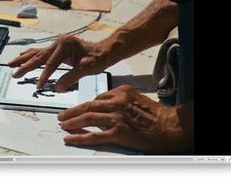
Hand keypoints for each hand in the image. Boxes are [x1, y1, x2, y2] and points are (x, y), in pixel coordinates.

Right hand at [8, 35, 113, 91]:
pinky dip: (30, 55)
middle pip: (39, 56)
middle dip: (25, 66)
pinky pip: (41, 52)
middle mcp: (59, 42)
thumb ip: (72, 77)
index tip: (39, 87)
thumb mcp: (88, 68)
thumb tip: (58, 87)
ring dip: (23, 59)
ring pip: (37, 52)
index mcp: (65, 45)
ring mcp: (57, 44)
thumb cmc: (99, 58)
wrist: (106, 50)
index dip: (44, 76)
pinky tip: (23, 55)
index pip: (51, 63)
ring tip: (10, 64)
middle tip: (14, 75)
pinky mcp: (57, 47)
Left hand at [58, 85, 192, 152]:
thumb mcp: (135, 98)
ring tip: (63, 125)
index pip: (96, 97)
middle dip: (72, 111)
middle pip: (88, 106)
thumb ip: (118, 99)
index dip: (83, 105)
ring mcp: (117, 118)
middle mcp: (117, 103)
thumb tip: (102, 104)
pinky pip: (94, 136)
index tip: (75, 109)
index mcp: (120, 92)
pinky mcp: (118, 133)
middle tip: (61, 115)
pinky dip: (80, 138)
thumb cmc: (155, 114)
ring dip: (72, 122)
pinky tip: (71, 139)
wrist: (169, 126)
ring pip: (88, 119)